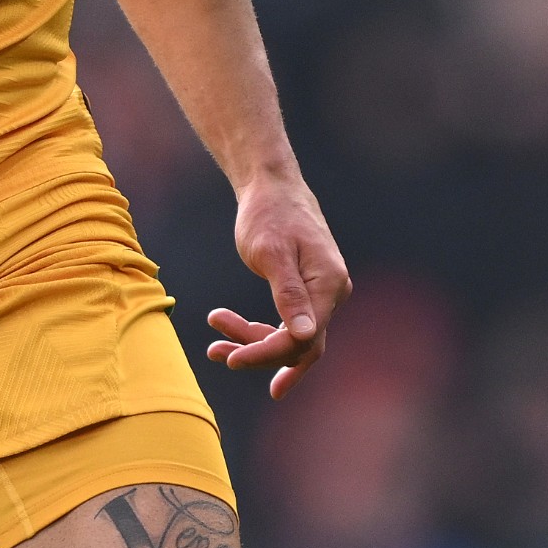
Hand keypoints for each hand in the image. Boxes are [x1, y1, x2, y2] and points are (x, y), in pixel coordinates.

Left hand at [205, 173, 348, 400]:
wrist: (271, 187)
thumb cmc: (269, 214)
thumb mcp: (272, 254)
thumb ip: (290, 295)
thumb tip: (305, 335)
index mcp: (328, 285)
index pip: (302, 339)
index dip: (266, 354)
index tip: (231, 359)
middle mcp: (333, 293)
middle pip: (298, 345)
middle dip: (256, 353)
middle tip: (215, 351)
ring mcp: (323, 294)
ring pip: (290, 338)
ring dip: (252, 342)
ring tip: (214, 335)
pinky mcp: (308, 292)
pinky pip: (287, 325)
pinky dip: (259, 332)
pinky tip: (228, 328)